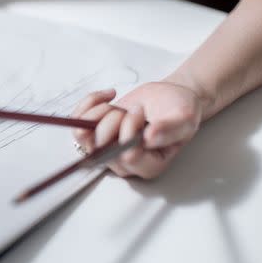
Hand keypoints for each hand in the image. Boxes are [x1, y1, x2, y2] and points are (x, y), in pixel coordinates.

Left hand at [71, 82, 202, 178]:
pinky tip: (109, 96)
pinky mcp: (94, 133)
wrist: (166, 99)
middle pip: (101, 145)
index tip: (140, 113)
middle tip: (136, 110)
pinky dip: (90, 102)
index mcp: (148, 166)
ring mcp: (106, 149)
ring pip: (83, 134)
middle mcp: (123, 163)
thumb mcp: (185, 117)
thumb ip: (170, 129)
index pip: (127, 157)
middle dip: (117, 119)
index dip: (129, 131)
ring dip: (101, 112)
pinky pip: (76, 121)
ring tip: (122, 108)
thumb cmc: (178, 110)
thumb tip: (149, 138)